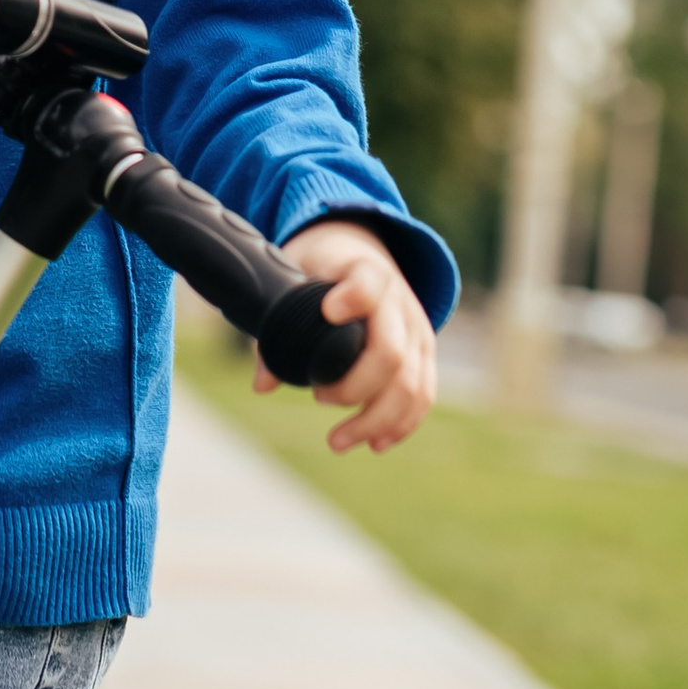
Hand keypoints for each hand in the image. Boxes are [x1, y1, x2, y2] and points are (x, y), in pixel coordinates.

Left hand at [262, 219, 435, 453]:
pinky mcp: (424, 351)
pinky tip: (377, 444)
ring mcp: (417, 328)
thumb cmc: (320, 265)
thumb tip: (263, 384)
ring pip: (411, 384)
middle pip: (391, 354)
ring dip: (375, 420)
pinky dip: (402, 423)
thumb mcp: (295, 276)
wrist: (360, 244)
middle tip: (317, 398)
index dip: (354, 297)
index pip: (369, 282)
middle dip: (354, 389)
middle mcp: (399, 300)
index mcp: (365, 269)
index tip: (329, 311)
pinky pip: (423, 393)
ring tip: (337, 442)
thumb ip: (279, 323)